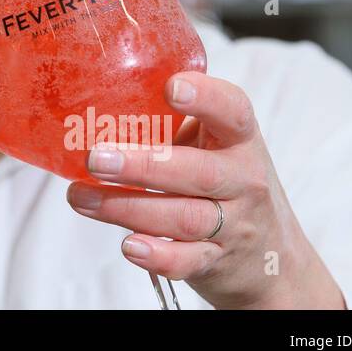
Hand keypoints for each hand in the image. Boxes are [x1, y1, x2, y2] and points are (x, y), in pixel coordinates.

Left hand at [64, 71, 345, 308]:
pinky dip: (158, 256)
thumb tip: (92, 91)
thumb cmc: (224, 179)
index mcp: (239, 139)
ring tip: (81, 197)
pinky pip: (188, 262)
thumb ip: (170, 121)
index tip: (171, 88)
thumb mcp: (213, 143)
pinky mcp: (216, 261)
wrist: (271, 252)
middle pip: (199, 173)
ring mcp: (233, 224)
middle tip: (96, 159)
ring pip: (183, 218)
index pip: (233, 111)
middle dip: (144, 166)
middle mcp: (243, 180)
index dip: (206, 97)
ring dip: (126, 208)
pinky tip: (128, 245)